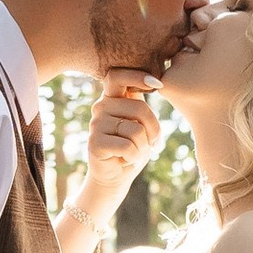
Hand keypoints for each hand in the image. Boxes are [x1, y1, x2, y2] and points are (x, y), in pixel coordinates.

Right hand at [76, 75, 159, 209]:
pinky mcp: (94, 143)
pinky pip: (127, 147)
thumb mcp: (142, 123)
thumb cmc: (133, 147)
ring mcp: (95, 124)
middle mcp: (101, 106)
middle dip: (154, 130)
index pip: (118, 76)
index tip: (157, 84)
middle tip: (152, 144)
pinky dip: (134, 157)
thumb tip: (155, 84)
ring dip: (143, 147)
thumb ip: (142, 106)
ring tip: (134, 153)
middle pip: (140, 108)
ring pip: (136, 130)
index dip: (137, 76)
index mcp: (113, 97)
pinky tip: (124, 160)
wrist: (116, 176)